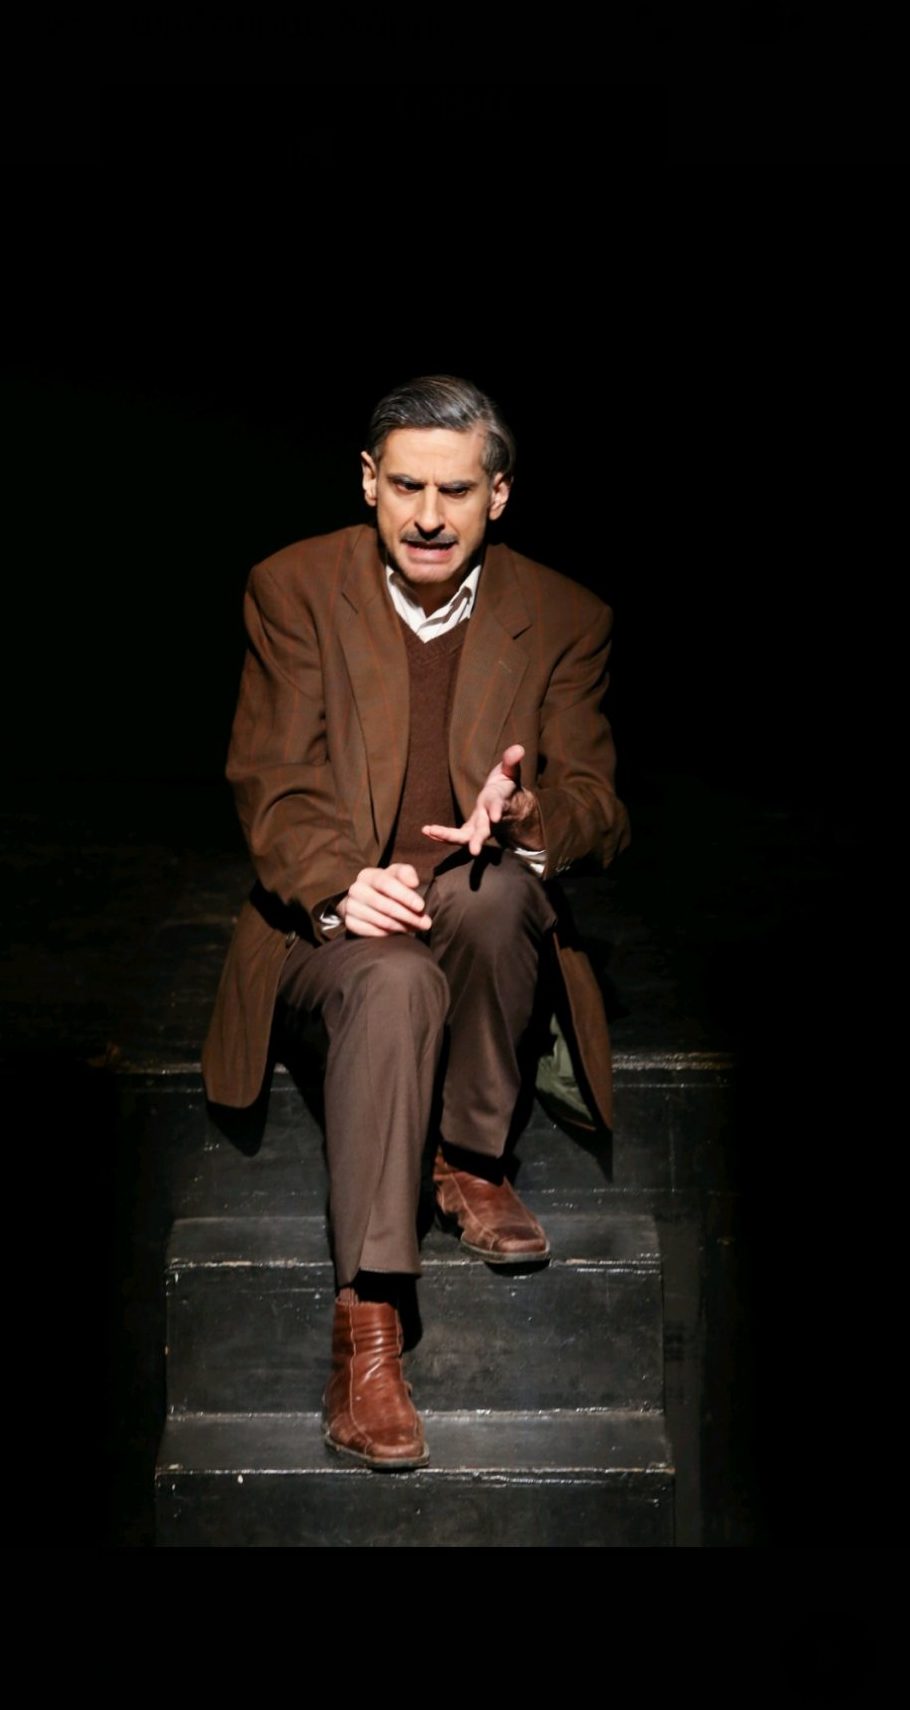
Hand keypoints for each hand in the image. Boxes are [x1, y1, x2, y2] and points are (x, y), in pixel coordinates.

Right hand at [337, 862, 432, 937]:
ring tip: (415, 927)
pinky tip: (399, 931)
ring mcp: (350, 907)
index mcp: (368, 875)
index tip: (421, 906)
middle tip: (425, 923)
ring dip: (401, 926)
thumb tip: (414, 882)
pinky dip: (388, 933)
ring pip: (380, 920)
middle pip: (383, 904)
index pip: (385, 883)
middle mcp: (356, 889)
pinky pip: (373, 932)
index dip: (404, 895)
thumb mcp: (397, 875)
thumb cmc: (387, 886)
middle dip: (407, 915)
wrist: (364, 901)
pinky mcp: (350, 923)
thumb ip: (406, 873)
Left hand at [422, 744, 543, 857]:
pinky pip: (456, 836)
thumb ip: (511, 762)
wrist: (510, 807)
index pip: (498, 807)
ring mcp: (479, 827)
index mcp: (498, 803)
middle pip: (484, 831)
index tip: (494, 817)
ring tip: (431, 832)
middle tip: (474, 851)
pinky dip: (441, 835)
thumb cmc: (507, 786)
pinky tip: (426, 831)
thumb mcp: (510, 772)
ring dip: (449, 837)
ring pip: (466, 837)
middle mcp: (489, 819)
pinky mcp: (470, 830)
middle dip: (478, 840)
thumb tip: (519, 748)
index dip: (496, 811)